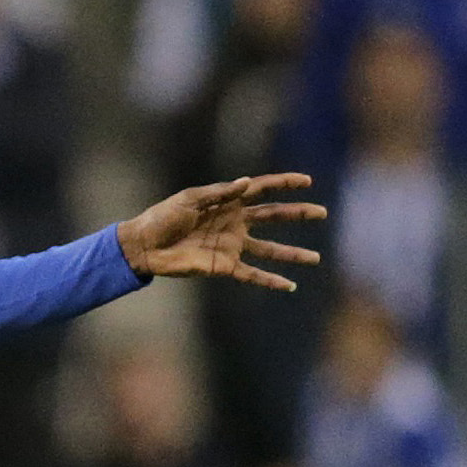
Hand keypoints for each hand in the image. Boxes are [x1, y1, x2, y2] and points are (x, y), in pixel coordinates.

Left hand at [115, 173, 323, 289]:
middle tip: (322, 213)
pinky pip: (252, 274)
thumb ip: (220, 193)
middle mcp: (235, 222)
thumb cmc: (162, 217)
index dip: (284, 183)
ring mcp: (231, 245)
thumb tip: (247, 183)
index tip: (306, 181)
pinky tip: (289, 286)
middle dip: (298, 214)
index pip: (262, 189)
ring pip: (270, 249)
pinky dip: (270, 281)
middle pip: (274, 216)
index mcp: (227, 201)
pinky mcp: (223, 266)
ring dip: (292, 254)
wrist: (144, 246)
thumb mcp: (189, 199)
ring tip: (315, 258)